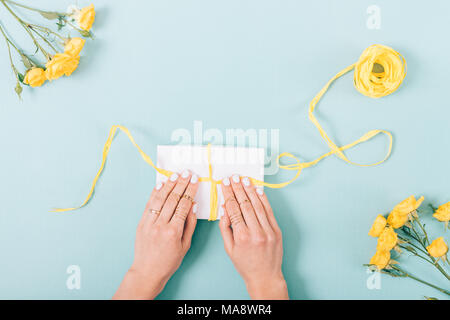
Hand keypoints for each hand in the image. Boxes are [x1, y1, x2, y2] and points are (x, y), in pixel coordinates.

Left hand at [113, 170, 198, 299]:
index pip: (184, 205)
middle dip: (181, 184)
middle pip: (172, 199)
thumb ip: (190, 224)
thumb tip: (193, 206)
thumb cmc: (169, 261)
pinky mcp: (141, 223)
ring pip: (160, 198)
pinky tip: (160, 184)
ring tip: (175, 175)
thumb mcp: (185, 245)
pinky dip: (155, 193)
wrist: (148, 271)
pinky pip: (149, 204)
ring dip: (168, 185)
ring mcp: (149, 223)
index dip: (190, 191)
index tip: (195, 181)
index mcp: (173, 231)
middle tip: (187, 173)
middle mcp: (160, 225)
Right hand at [219, 175, 287, 299]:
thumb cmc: (245, 265)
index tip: (224, 184)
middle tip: (233, 177)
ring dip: (250, 190)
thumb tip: (224, 209)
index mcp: (242, 237)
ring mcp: (268, 231)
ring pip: (257, 205)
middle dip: (237, 188)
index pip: (233, 209)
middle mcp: (256, 232)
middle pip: (245, 204)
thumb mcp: (229, 249)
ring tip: (244, 180)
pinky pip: (269, 211)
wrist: (265, 277)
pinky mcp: (277, 230)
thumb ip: (225, 228)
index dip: (228, 194)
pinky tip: (258, 190)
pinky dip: (263, 199)